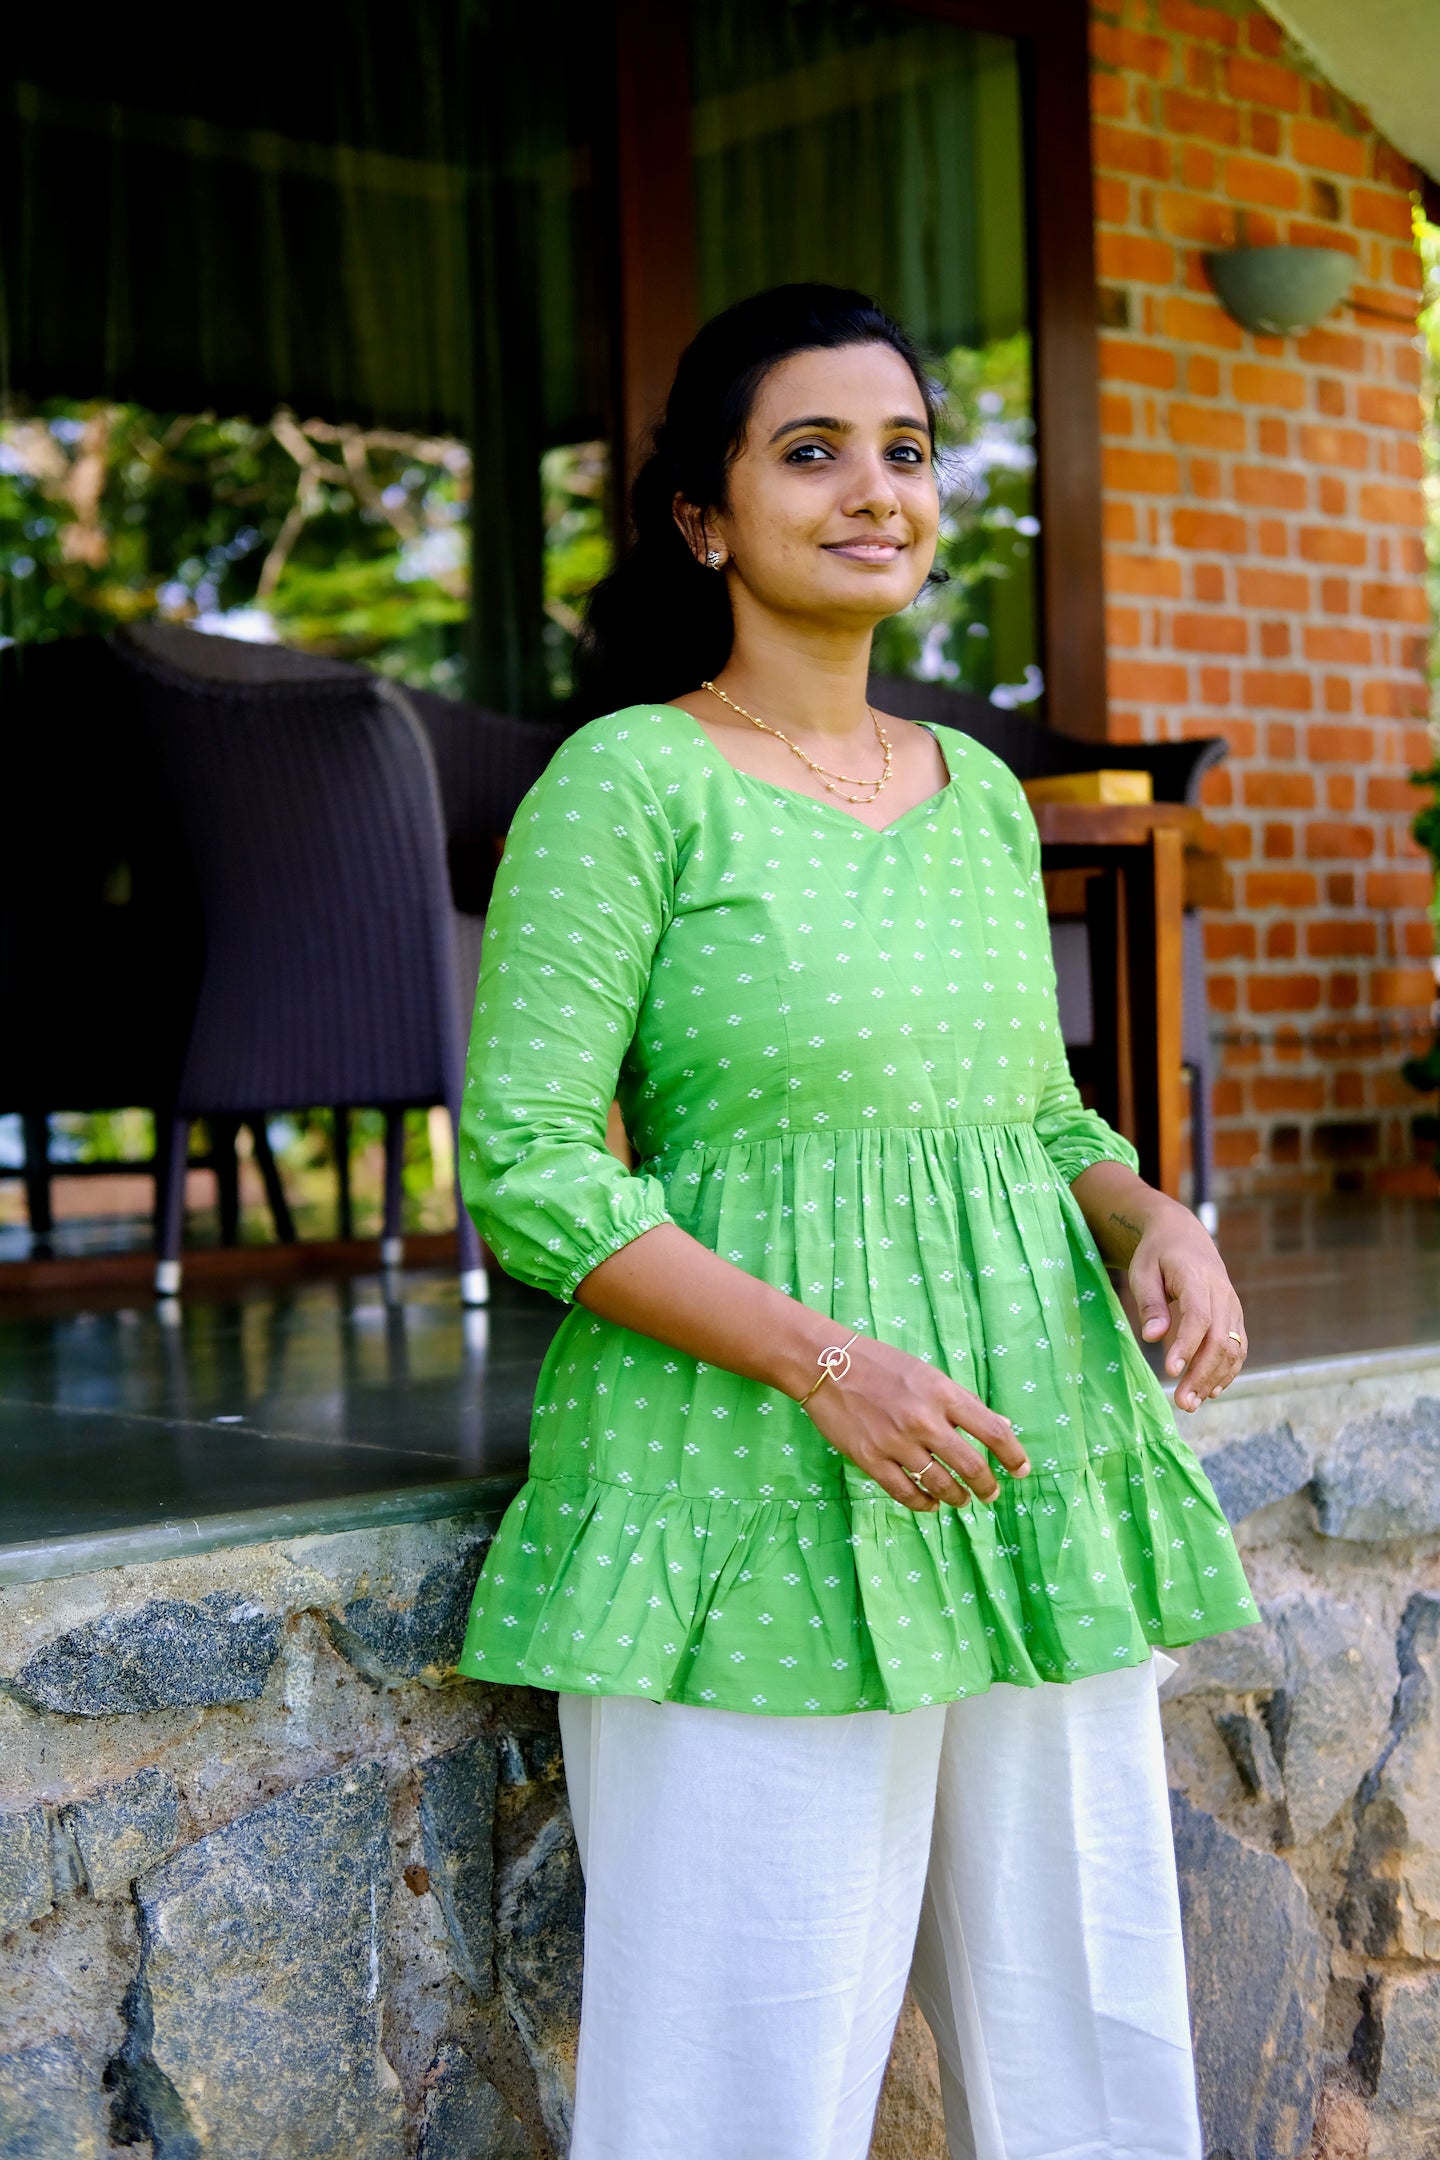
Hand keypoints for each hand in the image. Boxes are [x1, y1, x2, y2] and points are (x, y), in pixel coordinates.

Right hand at [800, 1336, 1029, 1512]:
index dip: (1013, 1455)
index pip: (992, 1430)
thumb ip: (964, 1402)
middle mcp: (923, 1420)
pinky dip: (924, 1503)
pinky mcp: (870, 1459)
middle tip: (990, 1494)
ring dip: (957, 1497)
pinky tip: (931, 1502)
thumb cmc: (882, 1365)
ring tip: (961, 1500)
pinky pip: (905, 1492)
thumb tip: (1001, 1426)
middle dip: (987, 1486)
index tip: (1022, 1470)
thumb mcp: (929, 1374)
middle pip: (970, 1465)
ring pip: (940, 1484)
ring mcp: (896, 1442)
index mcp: (942, 1394)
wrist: (827, 1365)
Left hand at [1128, 1198, 1246, 1410]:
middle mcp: (1222, 1293)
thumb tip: (1152, 1338)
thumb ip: (1149, 1304)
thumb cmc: (1157, 1255)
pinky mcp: (1235, 1317)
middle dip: (1202, 1374)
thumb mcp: (1143, 1271)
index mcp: (1197, 1277)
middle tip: (1182, 1403)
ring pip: (1233, 1348)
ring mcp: (1233, 1306)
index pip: (1198, 1315)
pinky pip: (1238, 1348)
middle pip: (1219, 1338)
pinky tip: (1210, 1391)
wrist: (1184, 1237)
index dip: (1187, 1345)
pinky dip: (1227, 1371)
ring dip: (1214, 1379)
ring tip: (1191, 1404)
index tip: (1171, 1371)